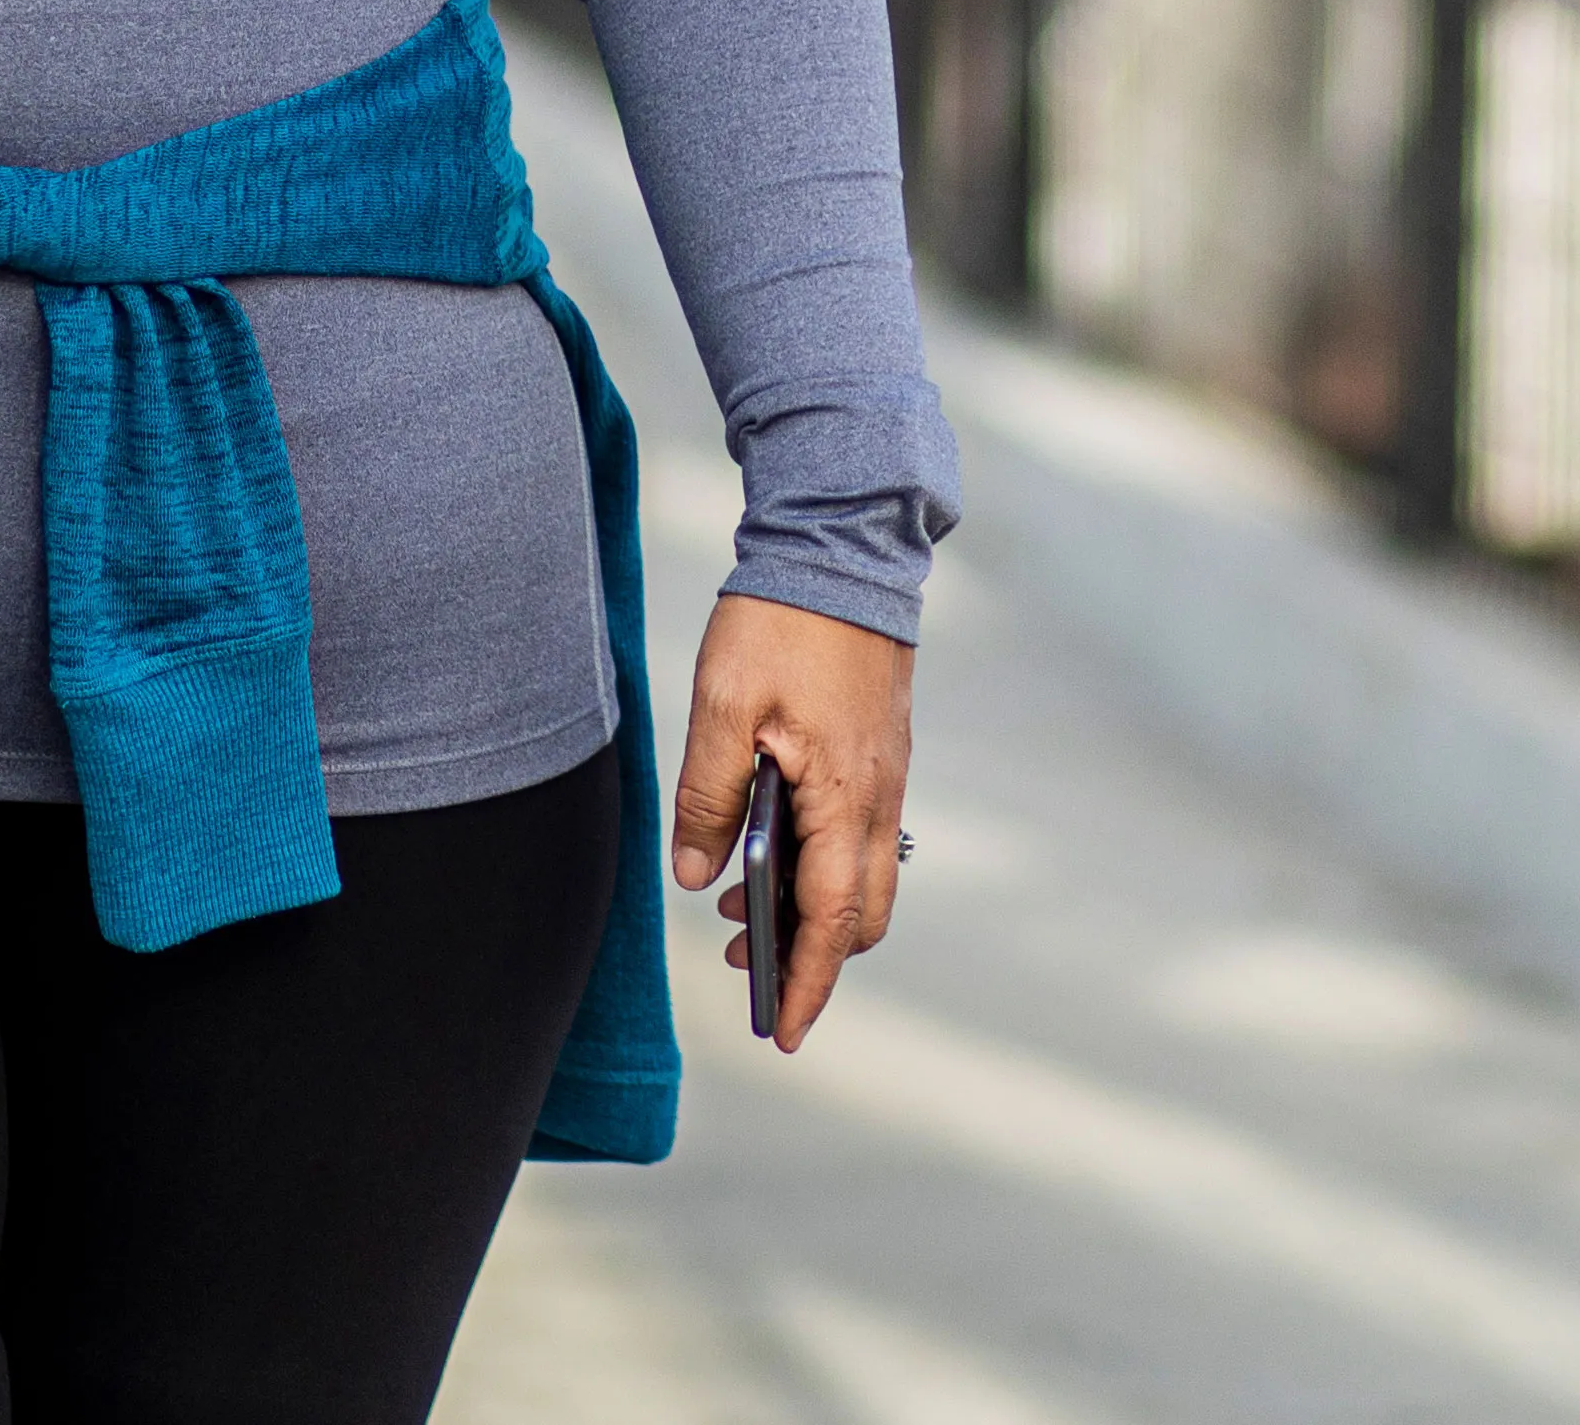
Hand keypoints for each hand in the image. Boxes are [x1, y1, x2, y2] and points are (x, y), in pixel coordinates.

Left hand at [668, 592, 911, 1048]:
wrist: (842, 548)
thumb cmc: (783, 622)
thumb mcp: (721, 708)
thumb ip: (707, 798)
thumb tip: (693, 873)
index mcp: (846, 796)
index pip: (832, 920)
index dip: (804, 982)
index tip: (782, 1031)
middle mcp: (881, 797)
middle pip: (860, 914)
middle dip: (808, 957)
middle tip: (744, 969)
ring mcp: (886, 776)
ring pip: (862, 876)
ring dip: (808, 908)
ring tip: (731, 907)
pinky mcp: (878, 754)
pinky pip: (859, 835)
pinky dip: (818, 863)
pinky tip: (763, 844)